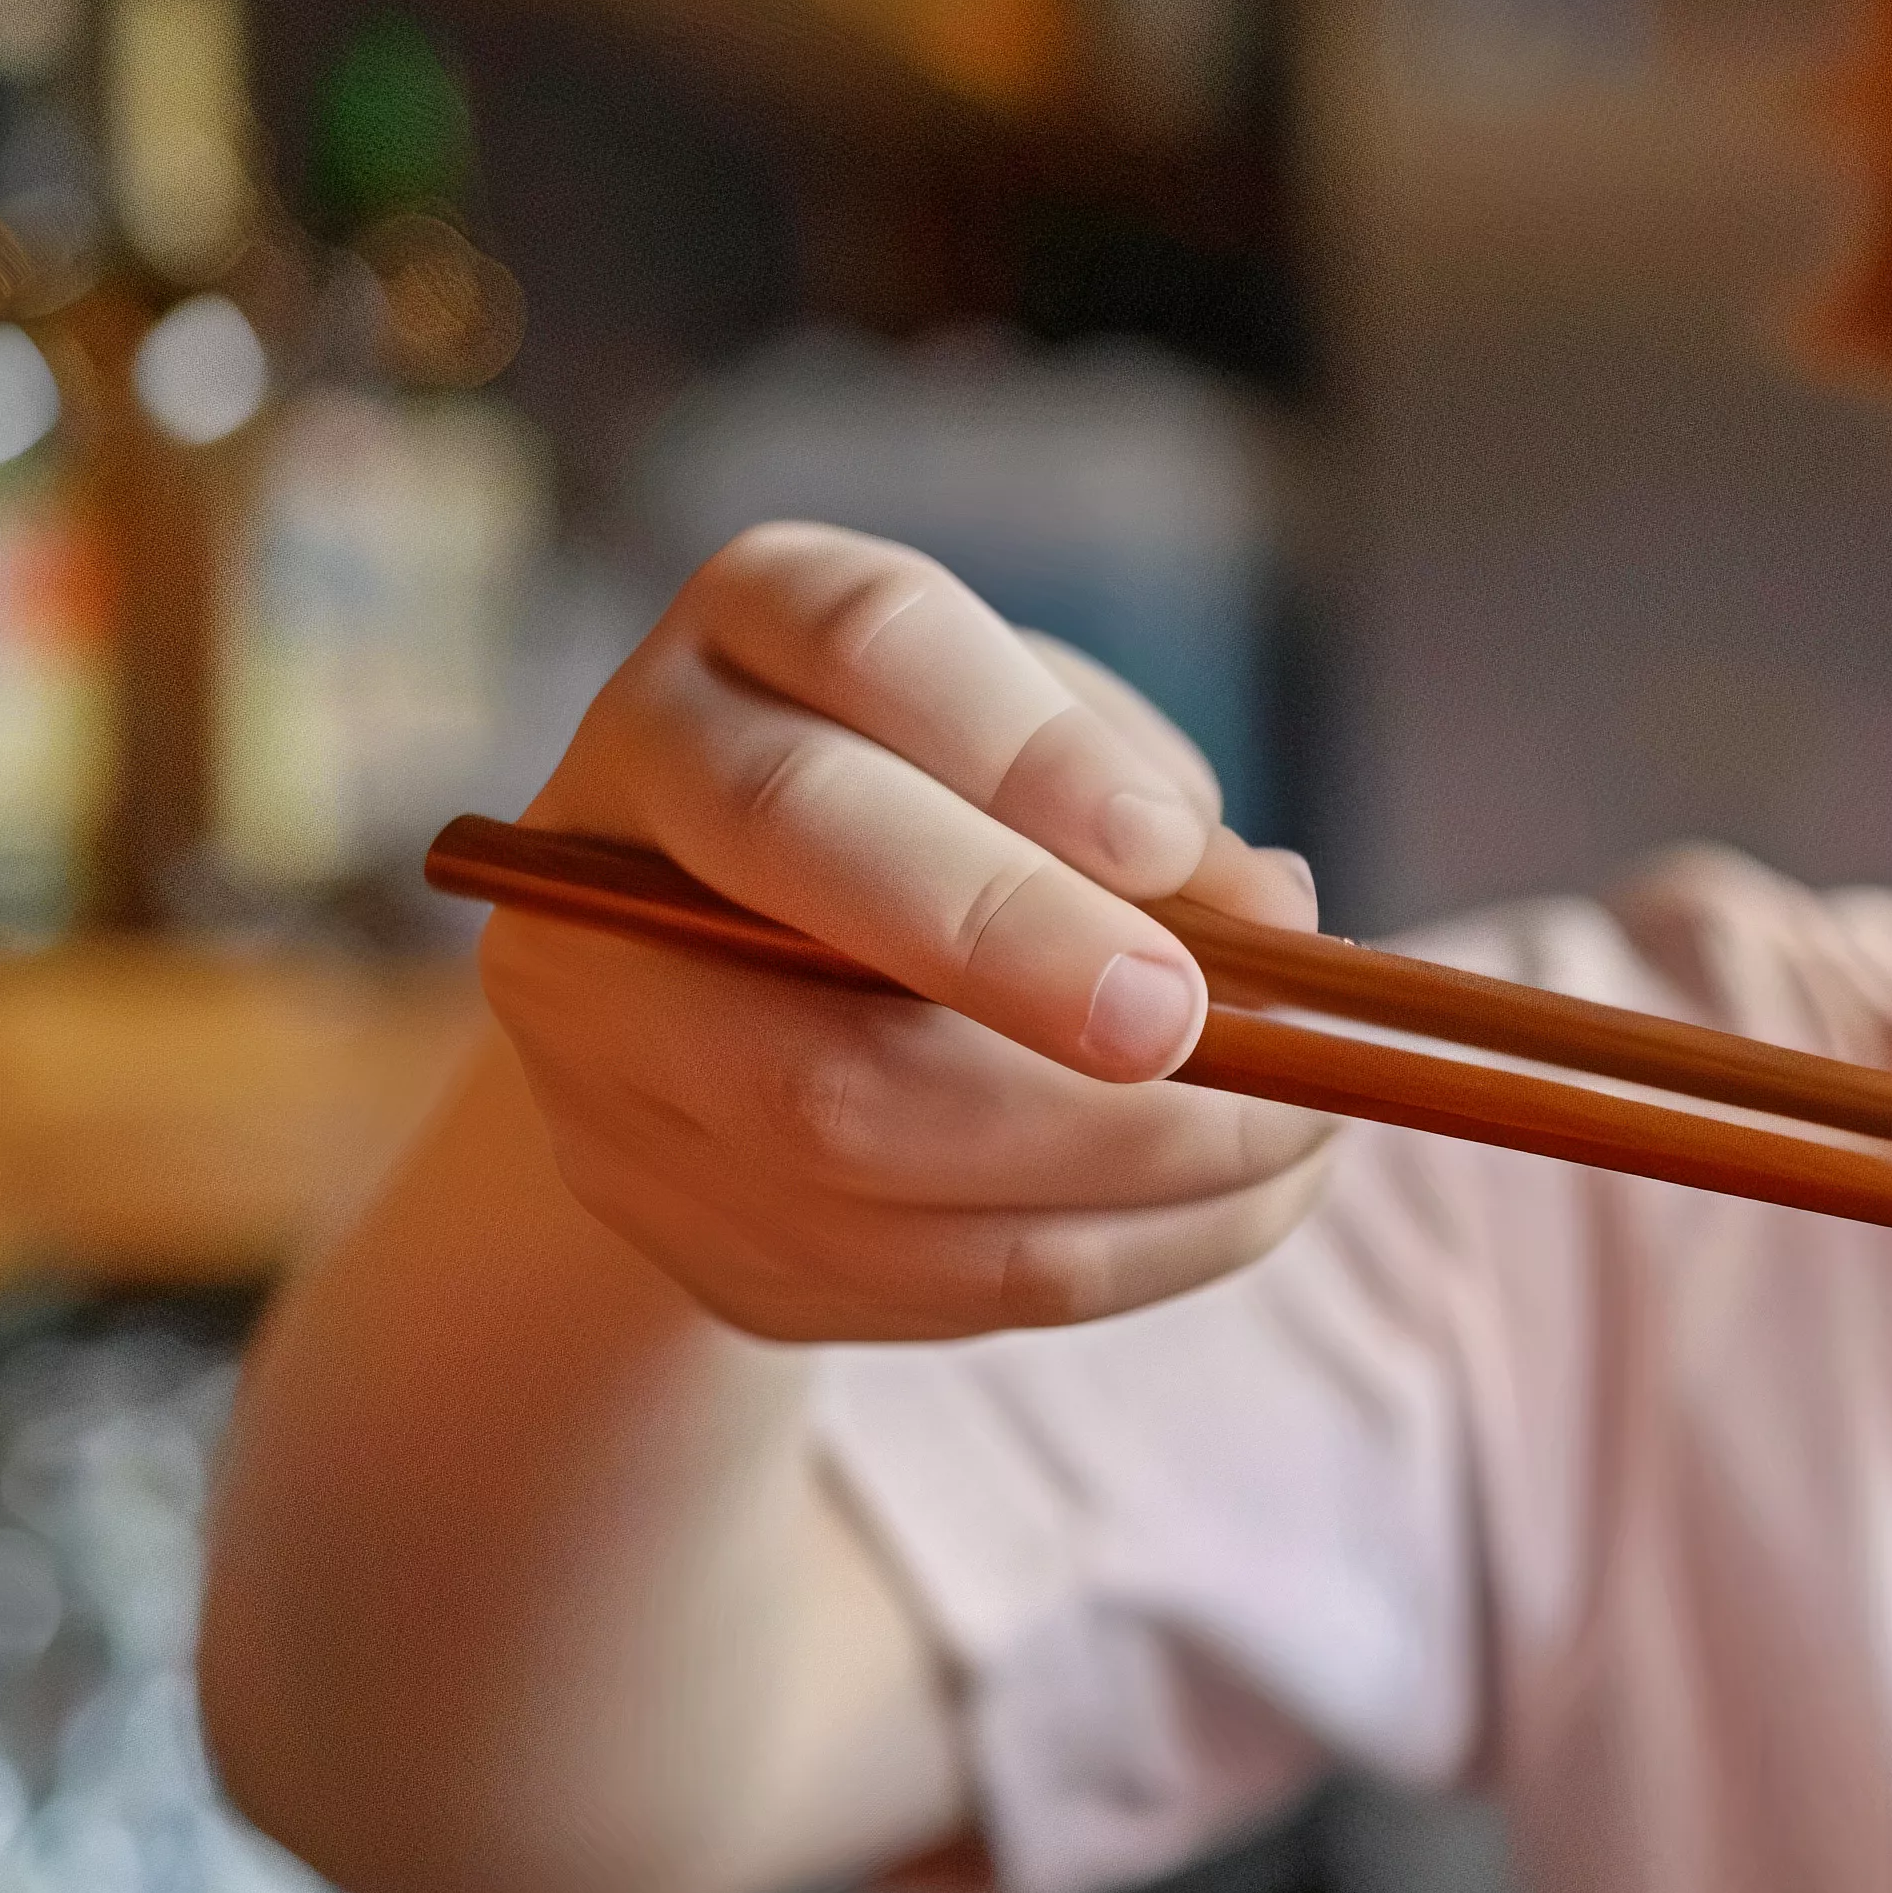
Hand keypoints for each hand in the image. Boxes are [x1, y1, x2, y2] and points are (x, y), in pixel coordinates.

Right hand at [489, 521, 1336, 1342]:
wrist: (740, 1007)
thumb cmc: (950, 830)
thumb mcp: (1051, 766)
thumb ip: (1150, 814)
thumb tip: (1273, 917)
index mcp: (752, 630)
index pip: (869, 638)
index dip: (1027, 744)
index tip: (1167, 848)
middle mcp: (632, 797)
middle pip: (801, 845)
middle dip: (1019, 943)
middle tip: (1188, 1023)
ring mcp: (594, 1014)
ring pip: (838, 1103)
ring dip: (1113, 1143)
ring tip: (1297, 1132)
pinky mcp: (642, 1193)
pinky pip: (891, 1262)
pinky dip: (1103, 1251)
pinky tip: (1230, 1207)